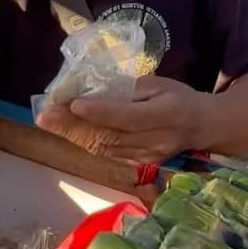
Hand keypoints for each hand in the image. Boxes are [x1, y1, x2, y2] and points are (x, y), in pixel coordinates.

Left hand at [36, 74, 211, 163]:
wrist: (202, 127)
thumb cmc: (178, 97)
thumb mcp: (159, 83)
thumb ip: (129, 89)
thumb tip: (92, 90)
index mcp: (165, 115)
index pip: (127, 116)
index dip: (100, 112)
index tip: (74, 103)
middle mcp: (154, 140)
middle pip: (109, 136)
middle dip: (73, 125)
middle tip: (45, 114)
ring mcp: (146, 157)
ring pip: (104, 147)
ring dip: (73, 135)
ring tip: (48, 121)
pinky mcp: (138, 165)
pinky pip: (107, 153)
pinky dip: (84, 141)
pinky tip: (66, 131)